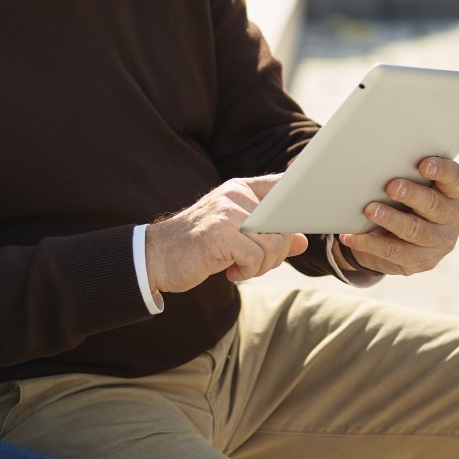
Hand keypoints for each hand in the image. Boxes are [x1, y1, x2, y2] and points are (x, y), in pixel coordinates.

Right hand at [146, 176, 307, 295]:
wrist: (156, 256)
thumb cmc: (198, 247)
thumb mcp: (237, 238)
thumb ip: (269, 236)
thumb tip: (302, 241)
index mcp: (240, 189)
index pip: (282, 186)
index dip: (298, 203)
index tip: (300, 224)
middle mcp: (234, 195)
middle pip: (282, 225)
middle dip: (277, 253)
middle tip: (255, 264)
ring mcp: (226, 213)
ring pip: (272, 243)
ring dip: (262, 266)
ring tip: (240, 268)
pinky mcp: (219, 234)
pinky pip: (256, 257)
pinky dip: (248, 271)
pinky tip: (231, 272)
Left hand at [339, 156, 458, 276]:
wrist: (402, 238)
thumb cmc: (408, 202)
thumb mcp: (414, 187)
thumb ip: (406, 176)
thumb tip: (378, 165)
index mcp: (453, 193)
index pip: (453, 177)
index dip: (441, 170)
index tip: (423, 165)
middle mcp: (452, 218)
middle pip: (434, 205)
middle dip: (412, 195)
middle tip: (391, 187)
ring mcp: (440, 242)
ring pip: (415, 230)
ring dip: (391, 220)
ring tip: (370, 210)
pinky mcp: (421, 261)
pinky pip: (393, 252)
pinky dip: (369, 243)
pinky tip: (352, 236)